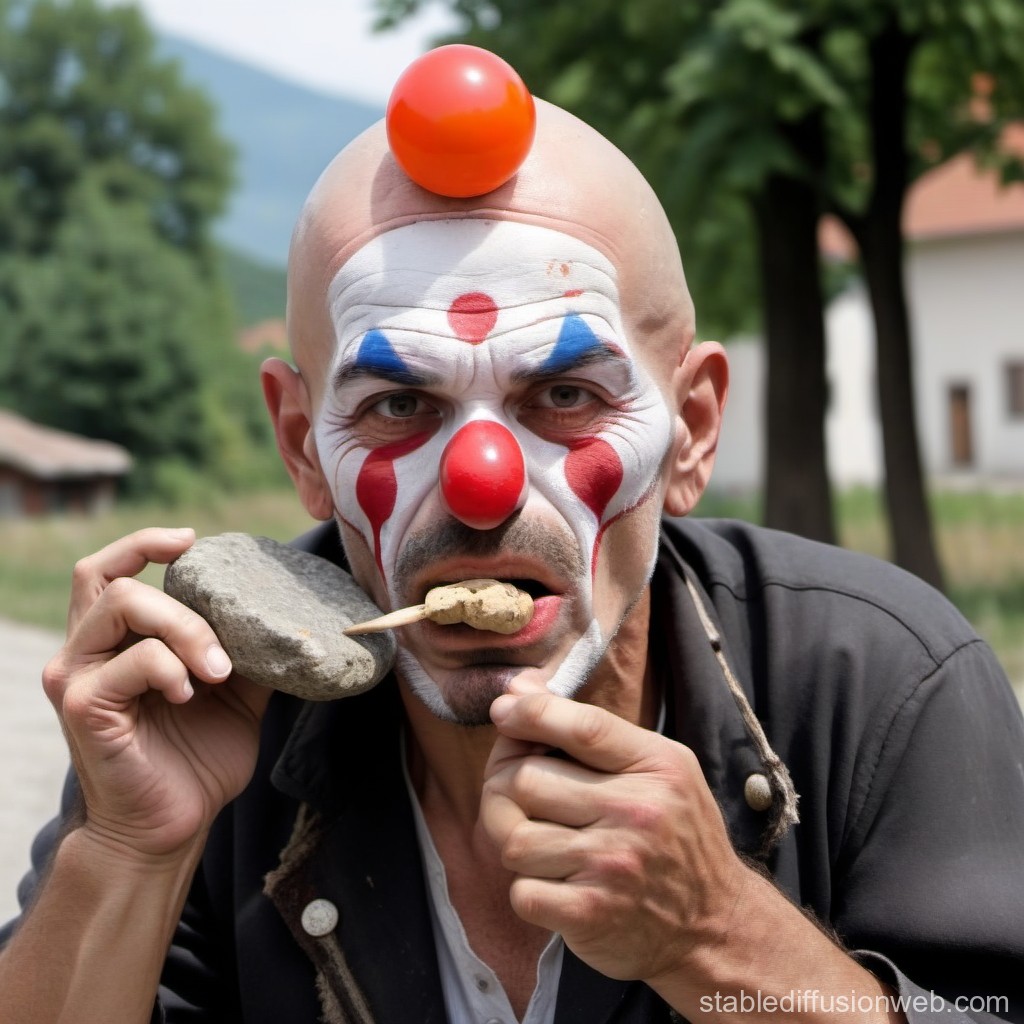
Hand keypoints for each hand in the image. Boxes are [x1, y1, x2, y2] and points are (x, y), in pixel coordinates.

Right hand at [42, 528, 272, 860]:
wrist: (173, 827)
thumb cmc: (198, 758)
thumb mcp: (235, 692)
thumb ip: (246, 648)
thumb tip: (291, 614)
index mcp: (115, 641)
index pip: (108, 569)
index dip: (145, 543)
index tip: (191, 542)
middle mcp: (86, 651)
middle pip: (110, 576)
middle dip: (180, 593)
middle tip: (225, 636)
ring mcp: (80, 677)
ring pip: (121, 605)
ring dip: (184, 628)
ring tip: (219, 670)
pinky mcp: (85, 707)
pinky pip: (132, 662)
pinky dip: (172, 668)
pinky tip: (193, 694)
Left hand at [482, 690, 750, 983]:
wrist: (714, 927)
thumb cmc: (675, 836)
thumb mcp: (659, 768)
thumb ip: (591, 729)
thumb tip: (515, 692)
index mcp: (657, 767)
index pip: (583, 725)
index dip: (530, 712)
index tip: (503, 712)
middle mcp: (636, 813)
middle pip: (527, 780)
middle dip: (504, 782)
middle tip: (512, 790)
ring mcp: (612, 865)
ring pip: (513, 837)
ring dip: (513, 839)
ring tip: (537, 839)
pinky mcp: (590, 914)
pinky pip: (521, 891)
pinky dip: (527, 889)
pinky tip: (553, 883)